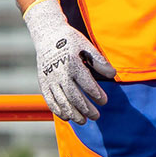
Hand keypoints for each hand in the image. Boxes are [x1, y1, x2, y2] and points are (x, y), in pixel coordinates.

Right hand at [24, 0, 114, 123]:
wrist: (47, 35)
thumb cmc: (71, 41)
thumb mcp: (86, 45)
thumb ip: (99, 60)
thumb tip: (113, 74)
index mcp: (72, 63)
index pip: (86, 83)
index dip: (96, 94)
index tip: (104, 101)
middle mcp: (59, 73)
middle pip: (73, 96)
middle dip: (86, 108)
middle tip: (96, 116)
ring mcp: (49, 79)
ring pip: (61, 101)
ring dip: (72, 113)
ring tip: (83, 121)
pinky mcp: (43, 83)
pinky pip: (50, 100)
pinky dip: (58, 111)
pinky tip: (67, 117)